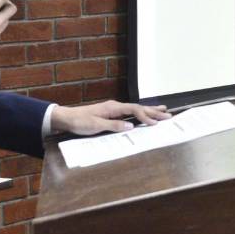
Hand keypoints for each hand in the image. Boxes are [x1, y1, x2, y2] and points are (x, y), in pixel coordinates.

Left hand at [51, 100, 169, 134]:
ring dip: (149, 111)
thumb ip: (113, 126)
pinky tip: (143, 115)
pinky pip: (129, 113)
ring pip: (135, 109)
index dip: (145, 116)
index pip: (133, 110)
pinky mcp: (111, 114)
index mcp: (112, 108)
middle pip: (138, 108)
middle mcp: (115, 106)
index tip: (155, 123)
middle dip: (153, 112)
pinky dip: (140, 114)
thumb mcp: (96, 125)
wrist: (66, 118)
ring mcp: (113, 109)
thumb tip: (130, 127)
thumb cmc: (79, 122)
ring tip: (162, 110)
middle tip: (168, 115)